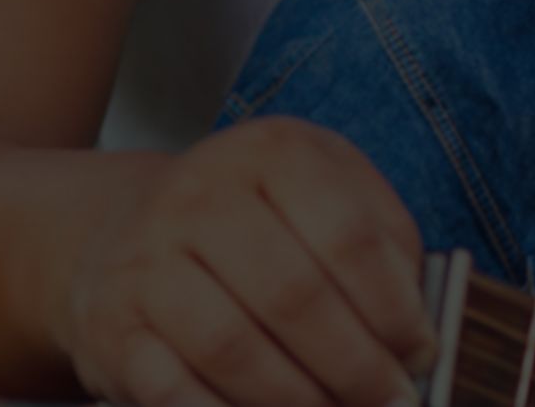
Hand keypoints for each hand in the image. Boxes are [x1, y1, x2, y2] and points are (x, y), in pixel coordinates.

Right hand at [53, 117, 436, 406]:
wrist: (128, 229)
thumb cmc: (258, 224)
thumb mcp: (328, 197)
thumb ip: (384, 251)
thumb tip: (419, 340)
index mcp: (272, 152)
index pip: (347, 235)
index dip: (395, 309)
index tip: (422, 355)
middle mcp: (201, 194)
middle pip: (293, 295)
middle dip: (356, 367)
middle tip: (390, 402)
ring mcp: (147, 258)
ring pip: (232, 347)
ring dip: (299, 401)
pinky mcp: (112, 324)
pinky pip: (173, 391)